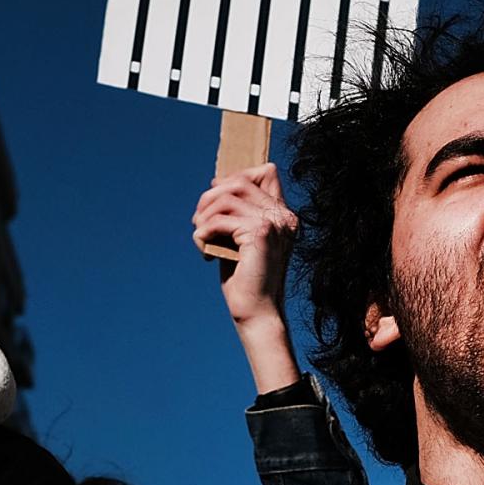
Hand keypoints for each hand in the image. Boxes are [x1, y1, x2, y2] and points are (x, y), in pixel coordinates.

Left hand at [190, 163, 301, 393]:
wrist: (257, 313)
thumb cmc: (247, 279)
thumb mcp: (241, 238)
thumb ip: (237, 212)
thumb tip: (215, 183)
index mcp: (284, 215)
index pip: (267, 171)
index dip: (236, 178)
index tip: (216, 202)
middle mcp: (284, 216)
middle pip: (239, 181)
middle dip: (211, 197)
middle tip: (199, 222)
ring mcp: (275, 223)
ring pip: (226, 197)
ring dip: (204, 215)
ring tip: (200, 235)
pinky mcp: (261, 233)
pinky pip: (220, 220)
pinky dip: (204, 233)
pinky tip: (204, 251)